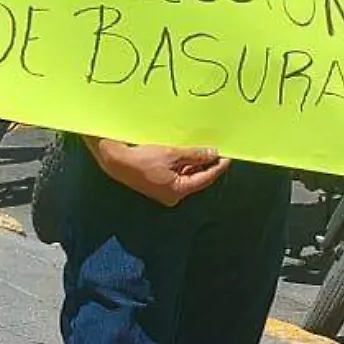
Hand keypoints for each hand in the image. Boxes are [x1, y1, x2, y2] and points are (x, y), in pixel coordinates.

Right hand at [86, 137, 230, 206]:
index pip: (205, 179)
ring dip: (195, 163)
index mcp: (178, 191)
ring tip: (205, 148)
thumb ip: (194, 155)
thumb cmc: (142, 159)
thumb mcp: (172, 154)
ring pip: (187, 175)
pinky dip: (184, 164)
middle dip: (207, 164)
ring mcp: (166, 190)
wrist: (116, 160)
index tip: (228, 156)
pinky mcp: (159, 183)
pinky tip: (189, 152)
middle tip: (218, 149)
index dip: (217, 167)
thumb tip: (213, 154)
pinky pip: (177, 174)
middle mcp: (173, 195)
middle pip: (197, 178)